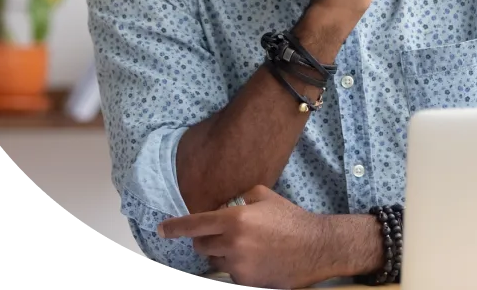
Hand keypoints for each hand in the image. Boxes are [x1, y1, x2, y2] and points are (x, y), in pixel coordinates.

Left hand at [158, 185, 331, 288]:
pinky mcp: (246, 282)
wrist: (315, 247)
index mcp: (235, 219)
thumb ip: (240, 197)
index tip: (161, 229)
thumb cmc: (290, 218)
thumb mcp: (265, 196)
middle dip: (205, 240)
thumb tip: (224, 205)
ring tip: (244, 247)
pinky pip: (231, 273)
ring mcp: (238, 266)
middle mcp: (232, 244)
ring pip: (214, 261)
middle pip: (200, 246)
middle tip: (222, 234)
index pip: (195, 224)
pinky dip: (237, 266)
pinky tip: (256, 259)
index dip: (175, 227)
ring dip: (221, 254)